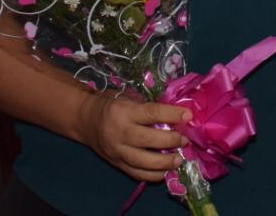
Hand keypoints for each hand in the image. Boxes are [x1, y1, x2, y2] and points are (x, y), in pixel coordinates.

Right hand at [77, 93, 191, 181]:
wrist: (87, 121)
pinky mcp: (116, 163)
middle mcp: (119, 132)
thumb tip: (179, 114)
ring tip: (178, 160)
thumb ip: (151, 107)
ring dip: (163, 162)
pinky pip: (135, 173)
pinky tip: (165, 172)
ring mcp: (116, 151)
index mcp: (124, 111)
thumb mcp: (130, 99)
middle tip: (185, 140)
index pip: (152, 113)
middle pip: (148, 139)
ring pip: (141, 161)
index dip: (172, 114)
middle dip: (170, 141)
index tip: (188, 116)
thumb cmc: (114, 106)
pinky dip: (152, 175)